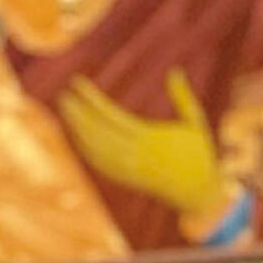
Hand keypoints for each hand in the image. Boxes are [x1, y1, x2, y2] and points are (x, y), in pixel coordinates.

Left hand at [58, 69, 231, 222]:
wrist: (195, 191)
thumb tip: (174, 71)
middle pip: (96, 131)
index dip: (91, 99)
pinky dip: (84, 147)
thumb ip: (182, 97)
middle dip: (78, 113)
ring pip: (93, 147)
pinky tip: (76, 133)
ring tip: (66, 110)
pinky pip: (97, 161)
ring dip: (77, 129)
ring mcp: (125, 168)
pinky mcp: (123, 177)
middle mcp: (133, 154)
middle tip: (64, 96)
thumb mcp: (194, 122)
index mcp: (149, 138)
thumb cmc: (198, 153)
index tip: (78, 84)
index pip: (111, 115)